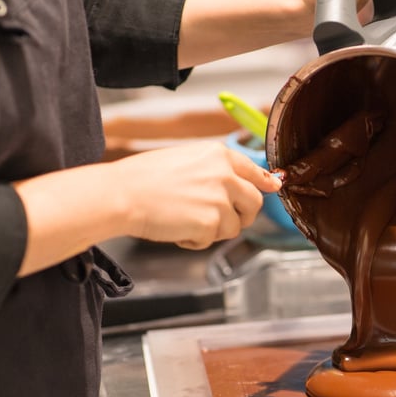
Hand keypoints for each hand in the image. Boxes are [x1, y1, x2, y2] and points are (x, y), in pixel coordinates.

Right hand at [113, 141, 281, 248]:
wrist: (122, 194)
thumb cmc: (144, 178)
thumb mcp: (186, 160)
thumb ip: (217, 170)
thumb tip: (246, 182)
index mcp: (219, 155)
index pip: (255, 171)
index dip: (265, 183)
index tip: (273, 187)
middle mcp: (225, 175)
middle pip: (254, 203)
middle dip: (241, 215)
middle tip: (219, 220)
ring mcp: (220, 200)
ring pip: (234, 226)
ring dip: (214, 229)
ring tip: (185, 219)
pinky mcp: (212, 223)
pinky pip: (213, 240)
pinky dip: (196, 241)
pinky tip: (176, 228)